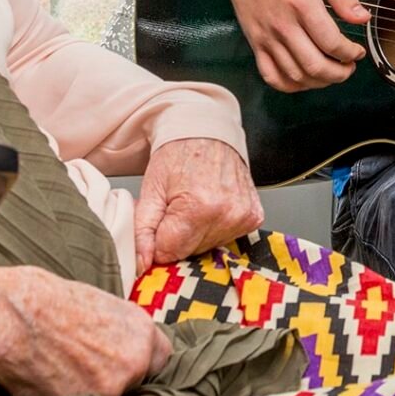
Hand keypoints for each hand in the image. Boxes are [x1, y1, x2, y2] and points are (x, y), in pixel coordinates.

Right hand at [0, 264, 171, 395]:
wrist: (4, 317)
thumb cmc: (40, 297)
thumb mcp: (95, 301)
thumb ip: (117, 327)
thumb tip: (119, 341)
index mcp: (140, 331)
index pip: (160, 357)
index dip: (140, 356)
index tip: (125, 356)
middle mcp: (132, 364)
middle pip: (138, 380)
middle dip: (119, 374)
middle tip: (88, 362)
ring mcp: (108, 391)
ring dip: (96, 389)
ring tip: (65, 369)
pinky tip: (52, 380)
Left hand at [134, 138, 264, 271]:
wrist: (207, 131)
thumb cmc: (178, 154)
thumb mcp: (150, 189)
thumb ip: (142, 231)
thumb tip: (141, 264)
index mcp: (198, 208)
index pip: (169, 252)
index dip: (158, 239)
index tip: (159, 219)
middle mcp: (226, 214)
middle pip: (189, 252)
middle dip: (176, 236)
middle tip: (176, 207)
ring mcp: (243, 216)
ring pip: (207, 247)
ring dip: (196, 233)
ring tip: (194, 204)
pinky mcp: (253, 217)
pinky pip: (227, 237)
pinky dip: (215, 227)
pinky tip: (211, 205)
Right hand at [220, 0, 369, 91]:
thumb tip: (363, 18)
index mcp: (302, 4)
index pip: (331, 42)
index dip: (350, 53)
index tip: (358, 52)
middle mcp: (283, 25)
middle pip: (315, 66)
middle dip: (339, 74)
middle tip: (349, 67)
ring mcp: (267, 38)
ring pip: (296, 75)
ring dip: (319, 82)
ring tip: (332, 73)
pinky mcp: (255, 44)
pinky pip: (271, 76)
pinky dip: (291, 86)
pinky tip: (305, 79)